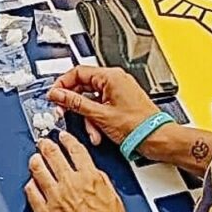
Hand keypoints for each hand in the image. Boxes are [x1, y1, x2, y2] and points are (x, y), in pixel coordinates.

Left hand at [25, 132, 131, 211]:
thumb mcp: (115, 201)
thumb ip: (102, 183)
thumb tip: (93, 175)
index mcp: (90, 178)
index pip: (75, 150)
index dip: (67, 140)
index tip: (63, 137)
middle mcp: (70, 184)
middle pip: (53, 155)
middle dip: (46, 146)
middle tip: (43, 143)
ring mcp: (54, 198)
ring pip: (38, 170)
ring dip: (35, 161)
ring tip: (34, 159)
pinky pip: (31, 193)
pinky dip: (30, 185)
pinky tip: (31, 184)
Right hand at [47, 66, 161, 148]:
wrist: (157, 139)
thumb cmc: (138, 126)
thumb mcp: (100, 115)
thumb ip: (75, 103)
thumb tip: (57, 94)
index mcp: (111, 76)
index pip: (78, 72)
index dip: (62, 84)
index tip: (54, 96)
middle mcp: (115, 80)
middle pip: (83, 86)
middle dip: (74, 104)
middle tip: (64, 113)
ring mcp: (118, 91)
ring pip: (91, 99)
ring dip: (87, 117)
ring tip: (91, 131)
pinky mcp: (120, 102)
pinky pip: (100, 106)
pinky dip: (96, 119)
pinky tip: (98, 132)